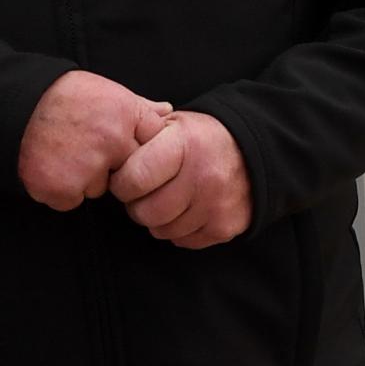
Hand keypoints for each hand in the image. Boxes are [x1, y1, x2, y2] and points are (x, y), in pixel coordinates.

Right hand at [19, 71, 171, 209]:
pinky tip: (51, 166)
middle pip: (130, 172)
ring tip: (64, 152)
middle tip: (86, 145)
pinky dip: (61, 190)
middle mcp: (111, 141)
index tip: (116, 139)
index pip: (153, 144)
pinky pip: (72, 200)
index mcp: (125, 114)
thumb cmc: (63, 98)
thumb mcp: (104, 91)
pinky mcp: (62, 188)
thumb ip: (138, 105)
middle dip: (113, 165)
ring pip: (100, 189)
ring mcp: (87, 167)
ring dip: (85, 178)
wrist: (14, 107)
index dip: (134, 145)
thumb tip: (169, 111)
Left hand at [109, 110, 252, 248]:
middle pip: (145, 212)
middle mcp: (202, 176)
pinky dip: (179, 230)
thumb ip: (142, 135)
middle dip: (137, 205)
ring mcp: (215, 205)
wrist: (255, 152)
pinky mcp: (224, 227)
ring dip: (157, 219)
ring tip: (167, 198)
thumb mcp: (174, 124)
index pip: (135, 178)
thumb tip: (109, 150)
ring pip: (162, 231)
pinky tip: (186, 210)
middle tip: (143, 193)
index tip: (124, 179)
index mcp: (185, 145)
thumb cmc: (201, 139)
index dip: (122, 183)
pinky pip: (183, 241)